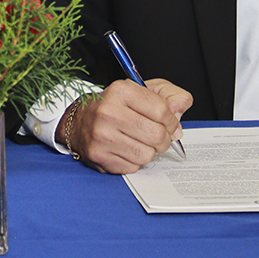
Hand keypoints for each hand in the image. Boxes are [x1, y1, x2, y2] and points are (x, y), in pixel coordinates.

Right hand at [60, 78, 191, 173]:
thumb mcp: (142, 90)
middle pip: (157, 135)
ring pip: (147, 154)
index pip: (161, 111)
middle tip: (158, 137)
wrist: (78, 121)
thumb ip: (169, 96)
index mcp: (121, 91)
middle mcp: (108, 112)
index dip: (171, 121)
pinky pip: (133, 166)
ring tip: (140, 142)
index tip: (170, 124)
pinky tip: (126, 149)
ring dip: (149, 151)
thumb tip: (180, 113)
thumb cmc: (114, 106)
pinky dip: (135, 161)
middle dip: (164, 139)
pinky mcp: (99, 156)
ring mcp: (102, 136)